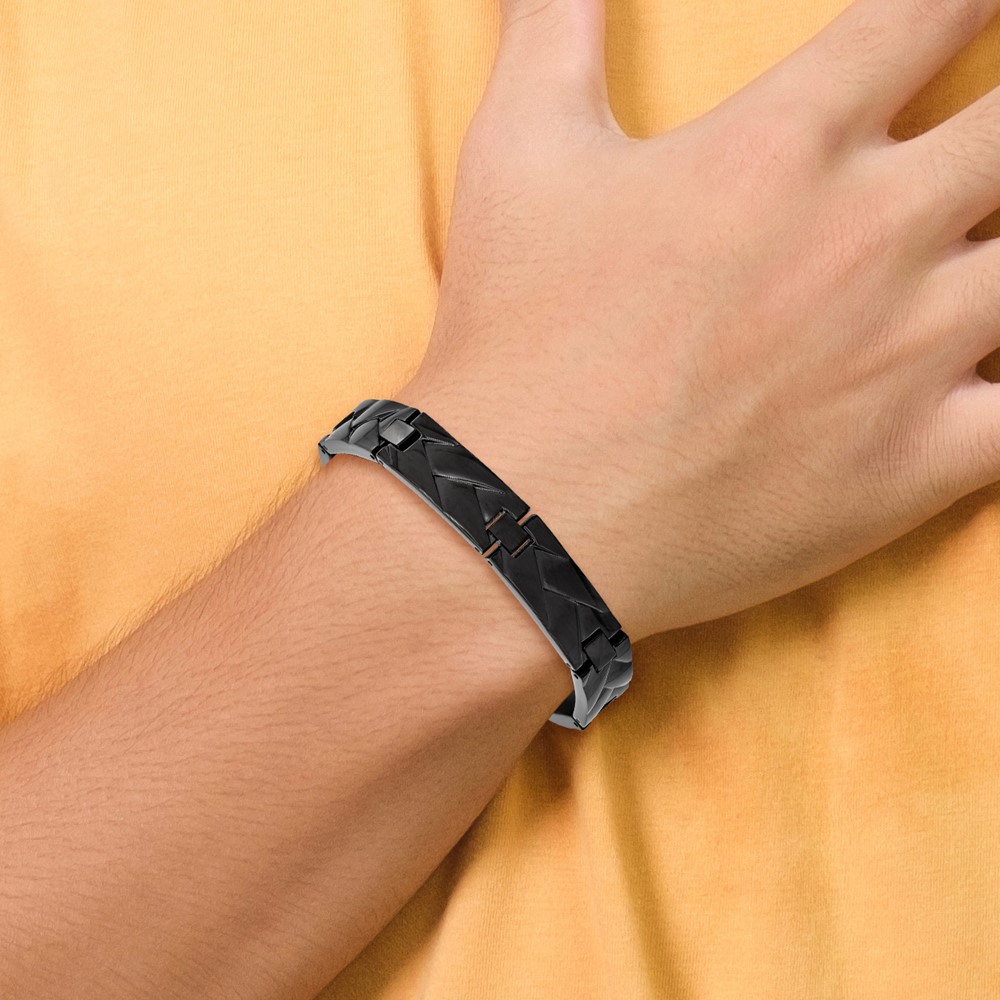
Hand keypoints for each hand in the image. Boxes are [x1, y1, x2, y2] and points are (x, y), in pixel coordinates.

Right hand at [404, 0, 999, 643]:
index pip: (932, 12)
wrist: (522, 514)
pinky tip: (992, 378)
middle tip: (992, 135)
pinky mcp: (916, 464)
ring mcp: (908, 354)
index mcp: (785, 146)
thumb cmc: (517, 341)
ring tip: (986, 249)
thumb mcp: (515, 156)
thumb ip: (552, 26)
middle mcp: (872, 235)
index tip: (972, 11)